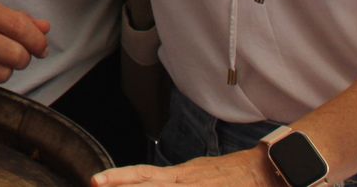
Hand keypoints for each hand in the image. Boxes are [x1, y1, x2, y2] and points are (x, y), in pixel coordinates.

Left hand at [91, 149, 277, 185]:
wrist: (260, 171)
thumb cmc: (229, 176)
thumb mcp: (197, 173)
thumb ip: (175, 180)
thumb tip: (152, 180)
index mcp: (178, 175)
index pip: (142, 175)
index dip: (119, 178)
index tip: (97, 181)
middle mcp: (181, 181)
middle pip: (144, 183)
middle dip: (119, 186)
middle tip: (96, 182)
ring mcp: (192, 186)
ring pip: (156, 186)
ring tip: (108, 185)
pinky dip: (155, 186)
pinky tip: (146, 185)